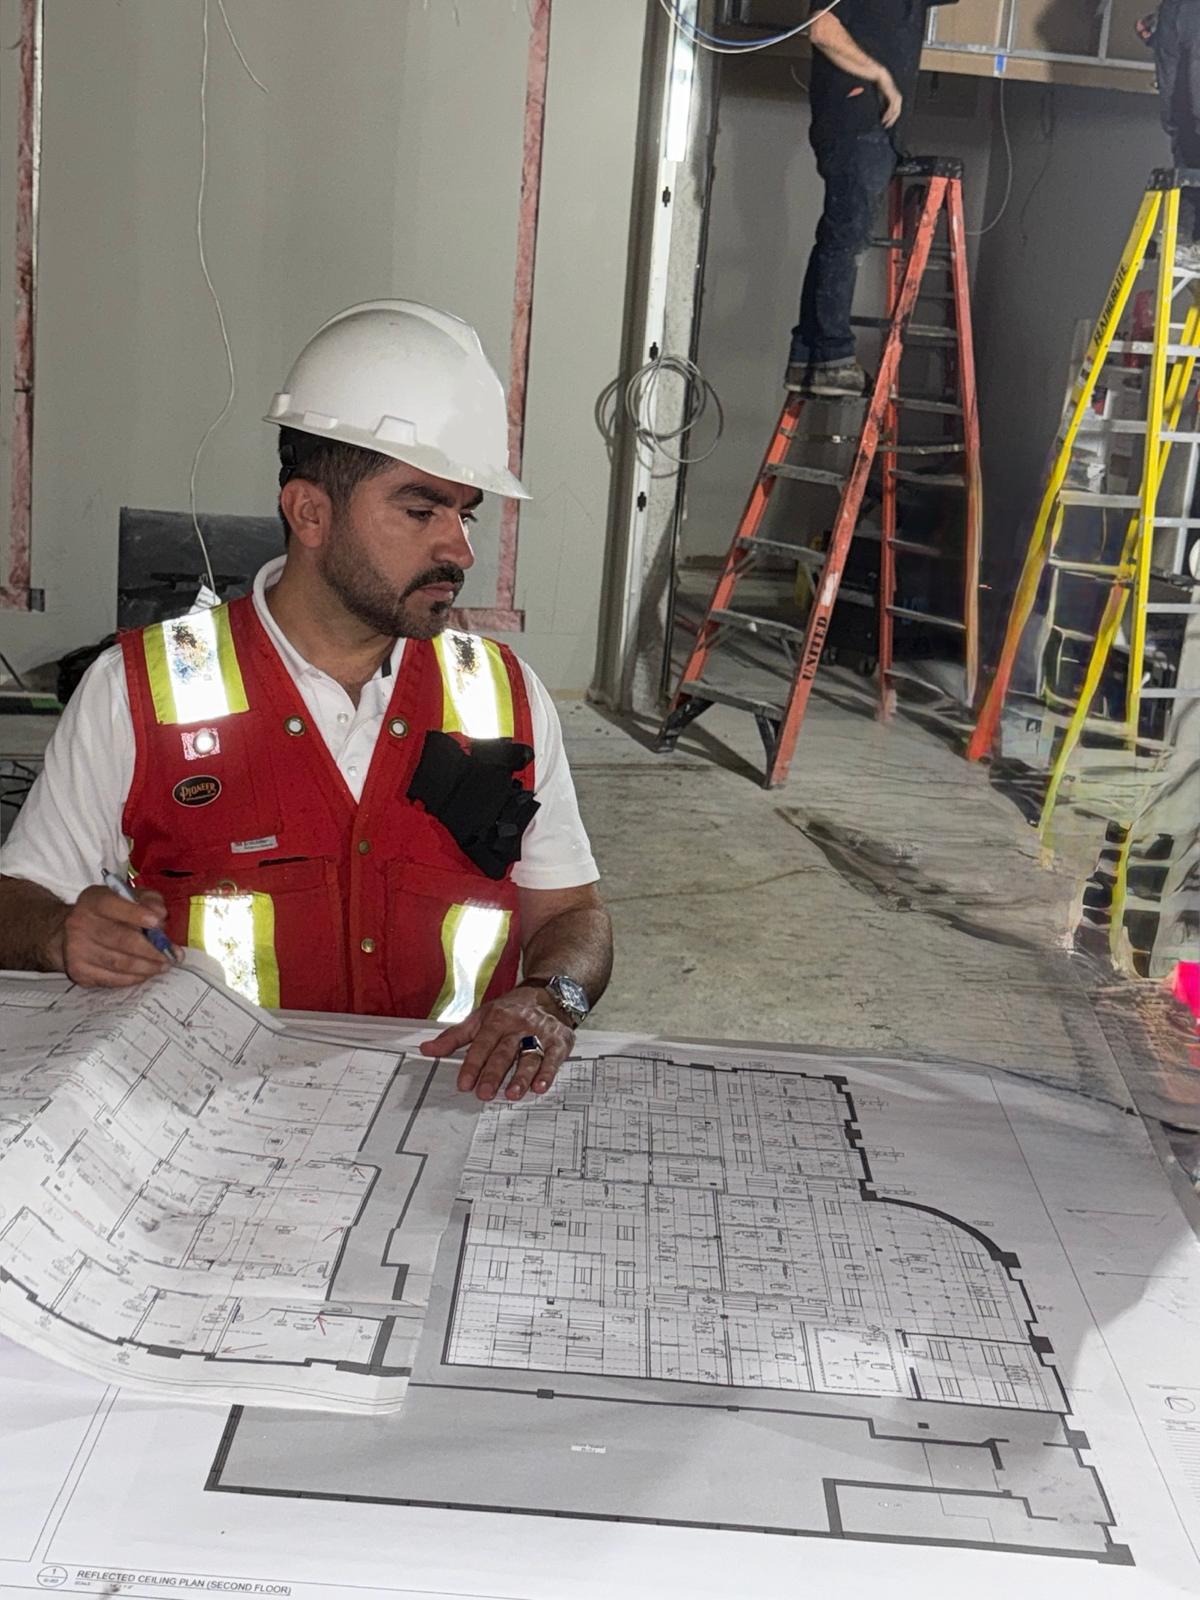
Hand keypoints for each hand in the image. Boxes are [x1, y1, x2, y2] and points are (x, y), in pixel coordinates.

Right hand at [47, 885, 170, 987]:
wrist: (69, 934)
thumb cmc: (108, 914)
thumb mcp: (127, 898)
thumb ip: (148, 900)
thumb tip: (161, 913)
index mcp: (93, 901)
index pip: (113, 905)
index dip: (137, 914)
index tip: (158, 922)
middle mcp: (80, 923)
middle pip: (121, 939)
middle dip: (151, 949)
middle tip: (170, 955)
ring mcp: (76, 949)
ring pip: (119, 963)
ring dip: (146, 967)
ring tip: (163, 966)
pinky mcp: (78, 971)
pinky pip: (111, 979)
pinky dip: (133, 978)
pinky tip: (145, 974)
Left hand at [419, 990, 574, 1101]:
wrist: (547, 994)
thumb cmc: (510, 1010)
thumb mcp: (480, 1018)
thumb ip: (454, 1037)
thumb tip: (427, 1050)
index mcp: (498, 1019)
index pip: (482, 1044)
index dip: (472, 1064)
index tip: (464, 1083)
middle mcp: (519, 1025)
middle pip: (504, 1052)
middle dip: (494, 1073)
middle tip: (484, 1093)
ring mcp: (540, 1033)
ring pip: (529, 1056)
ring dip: (521, 1077)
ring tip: (512, 1094)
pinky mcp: (559, 1041)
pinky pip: (553, 1058)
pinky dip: (548, 1073)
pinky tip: (540, 1086)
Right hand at [876, 70, 901, 128]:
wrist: (881, 77)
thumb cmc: (882, 87)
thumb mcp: (883, 98)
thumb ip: (884, 106)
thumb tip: (883, 115)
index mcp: (897, 99)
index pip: (897, 112)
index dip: (892, 120)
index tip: (887, 125)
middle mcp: (899, 99)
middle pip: (897, 113)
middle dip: (892, 121)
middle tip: (886, 126)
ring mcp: (897, 97)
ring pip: (895, 112)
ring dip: (889, 119)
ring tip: (884, 123)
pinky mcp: (893, 96)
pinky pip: (892, 108)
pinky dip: (888, 114)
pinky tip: (884, 118)